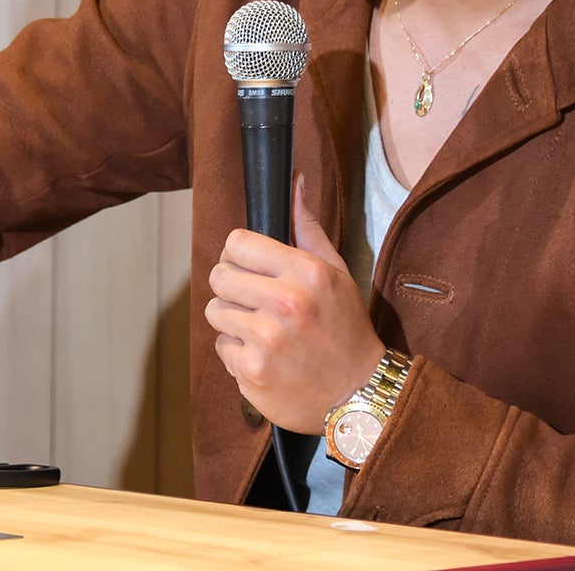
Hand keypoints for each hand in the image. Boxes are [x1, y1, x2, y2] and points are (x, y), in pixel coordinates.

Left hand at [204, 176, 385, 432]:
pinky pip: (222, 347)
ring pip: (215, 311)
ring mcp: (266, 340)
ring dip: (232, 320)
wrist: (359, 394)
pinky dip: (238, 352)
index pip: (238, 243)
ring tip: (261, 329)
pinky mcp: (252, 372)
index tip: (249, 266)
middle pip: (219, 276)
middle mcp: (285, 303)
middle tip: (253, 299)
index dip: (239, 254)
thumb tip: (293, 181)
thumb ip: (308, 227)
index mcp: (306, 272)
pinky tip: (264, 356)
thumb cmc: (346, 328)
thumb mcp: (336, 273)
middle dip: (232, 286)